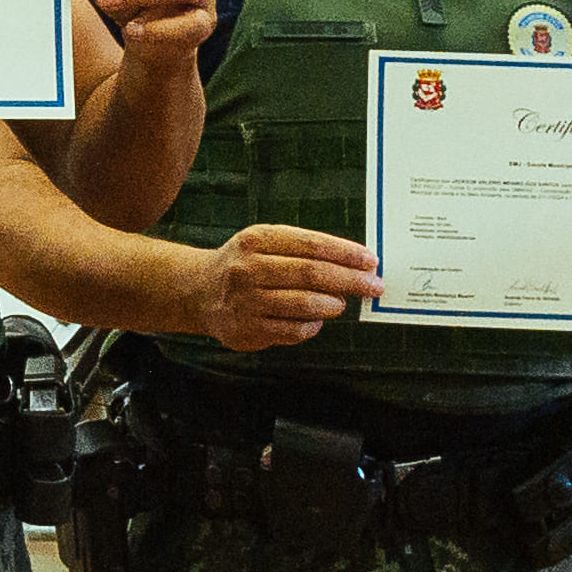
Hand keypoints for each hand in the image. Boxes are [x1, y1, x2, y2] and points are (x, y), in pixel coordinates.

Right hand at [189, 225, 381, 352]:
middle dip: (350, 280)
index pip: (311, 245)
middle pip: (311, 274)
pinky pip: (294, 330)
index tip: (371, 261)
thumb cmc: (245, 264)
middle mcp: (248, 269)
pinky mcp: (248, 330)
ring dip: (332, 305)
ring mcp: (246, 301)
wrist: (198, 290)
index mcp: (256, 240)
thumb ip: (303, 250)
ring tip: (340, 303)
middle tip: (374, 286)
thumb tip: (354, 265)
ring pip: (304, 304)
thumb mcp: (265, 242)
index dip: (345, 254)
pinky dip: (313, 326)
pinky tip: (314, 320)